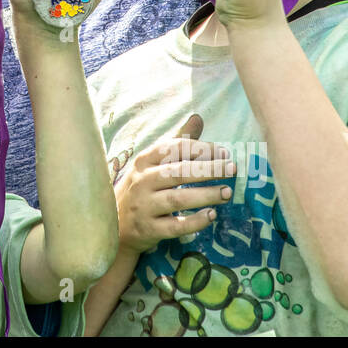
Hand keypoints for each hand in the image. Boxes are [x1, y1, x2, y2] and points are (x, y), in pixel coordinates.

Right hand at [112, 116, 234, 255]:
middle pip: (177, 172)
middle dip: (207, 170)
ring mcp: (144, 206)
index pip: (173, 149)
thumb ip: (177, 142)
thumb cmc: (141, 188)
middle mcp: (142, 181)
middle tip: (232, 168)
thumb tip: (198, 118)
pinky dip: (194, 221)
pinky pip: (175, 226)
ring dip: (205, 195)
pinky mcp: (149, 229)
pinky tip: (211, 216)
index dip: (200, 149)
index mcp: (144, 161)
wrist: (115, 224)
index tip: (224, 152)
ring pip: (177, 199)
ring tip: (227, 192)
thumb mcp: (152, 163)